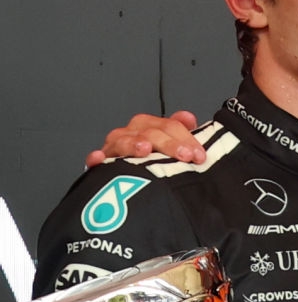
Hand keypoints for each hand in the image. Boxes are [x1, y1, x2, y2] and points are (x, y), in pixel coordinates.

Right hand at [86, 111, 205, 167]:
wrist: (126, 183)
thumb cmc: (152, 161)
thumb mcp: (169, 146)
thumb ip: (179, 132)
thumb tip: (188, 118)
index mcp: (150, 127)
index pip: (170, 126)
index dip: (186, 138)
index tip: (198, 155)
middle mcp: (132, 133)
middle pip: (150, 132)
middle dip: (169, 144)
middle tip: (184, 156)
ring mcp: (115, 147)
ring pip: (124, 141)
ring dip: (134, 144)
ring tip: (144, 150)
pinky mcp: (100, 164)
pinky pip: (95, 160)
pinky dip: (96, 158)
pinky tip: (99, 159)